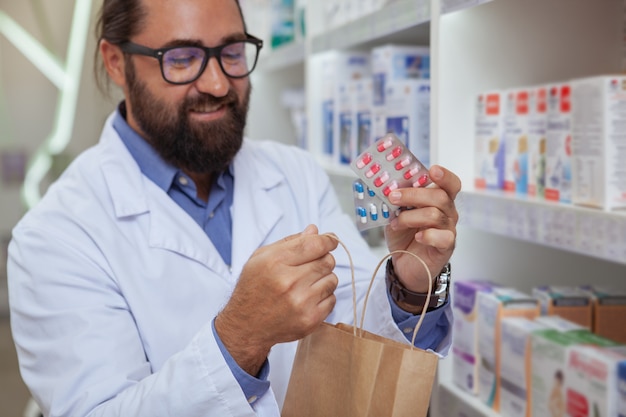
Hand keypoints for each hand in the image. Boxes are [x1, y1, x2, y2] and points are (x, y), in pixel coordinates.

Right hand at [214, 225, 338, 375]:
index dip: (328, 240)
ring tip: (306, 284)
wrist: (246, 325)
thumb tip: (314, 230)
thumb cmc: (253, 288)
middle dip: (322, 260)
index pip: (315, 244)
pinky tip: (307, 299)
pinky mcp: (309, 320)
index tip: (331, 241)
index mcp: (275, 262)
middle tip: (310, 266)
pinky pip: (332, 299)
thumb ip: (290, 242)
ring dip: (323, 279)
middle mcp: (289, 282)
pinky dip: (324, 297)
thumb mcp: (261, 257)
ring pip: (332, 279)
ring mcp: (301, 303)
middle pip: (327, 261)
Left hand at [384, 165, 460, 292]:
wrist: (404, 264)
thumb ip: (395, 202)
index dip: (444, 176)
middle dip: (413, 194)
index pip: (450, 184)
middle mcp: (448, 213)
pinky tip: (417, 237)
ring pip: (435, 215)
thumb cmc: (403, 236)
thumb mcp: (396, 214)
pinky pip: (443, 237)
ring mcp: (449, 229)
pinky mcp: (446, 247)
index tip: (432, 170)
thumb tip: (386, 188)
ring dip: (410, 217)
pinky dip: (428, 235)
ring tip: (395, 223)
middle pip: (439, 196)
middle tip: (393, 197)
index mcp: (438, 200)